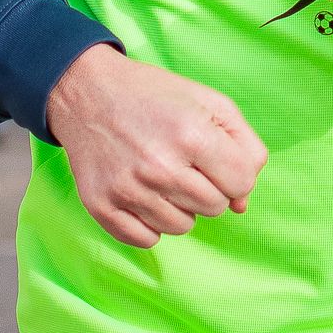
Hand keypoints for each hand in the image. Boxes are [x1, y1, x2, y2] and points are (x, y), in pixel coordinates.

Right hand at [44, 45, 266, 248]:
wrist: (87, 92)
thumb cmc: (155, 97)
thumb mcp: (211, 103)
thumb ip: (245, 149)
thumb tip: (241, 204)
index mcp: (191, 135)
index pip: (241, 183)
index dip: (233, 171)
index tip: (213, 157)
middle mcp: (160, 166)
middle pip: (214, 207)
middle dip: (208, 188)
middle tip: (184, 162)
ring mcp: (128, 190)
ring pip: (183, 227)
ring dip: (179, 206)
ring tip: (161, 174)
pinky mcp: (101, 206)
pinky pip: (147, 240)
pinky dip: (150, 222)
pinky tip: (142, 193)